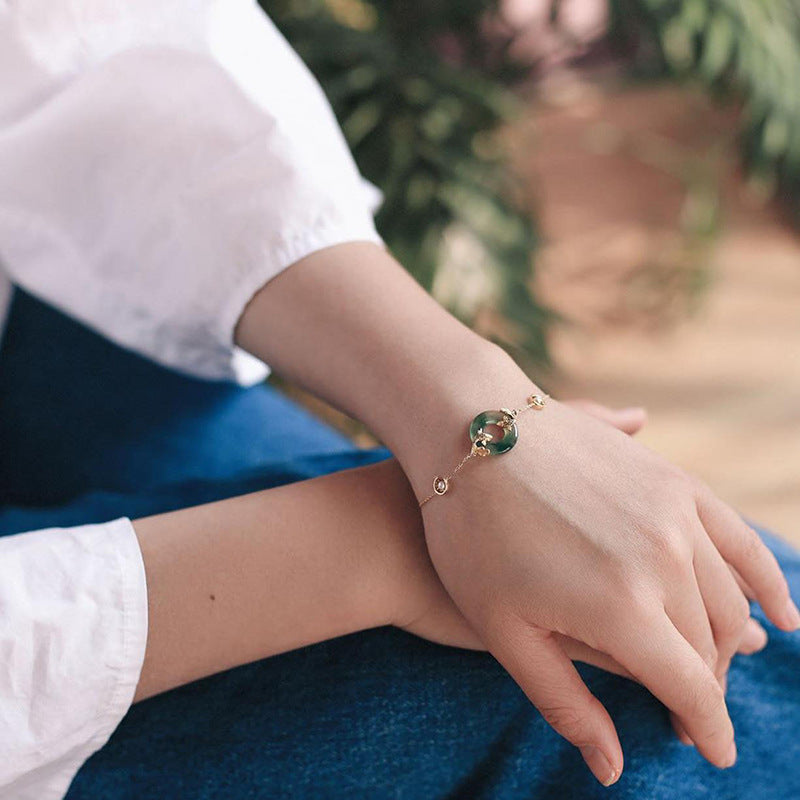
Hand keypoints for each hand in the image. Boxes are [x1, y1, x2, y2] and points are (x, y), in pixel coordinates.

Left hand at [417, 389, 797, 785]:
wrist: (469, 435)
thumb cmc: (471, 537)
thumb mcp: (503, 631)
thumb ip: (565, 702)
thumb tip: (613, 769)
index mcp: (622, 608)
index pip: (690, 688)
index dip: (707, 728)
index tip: (714, 754)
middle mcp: (662, 560)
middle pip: (709, 646)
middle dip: (703, 687)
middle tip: (684, 711)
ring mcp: (674, 513)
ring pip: (727, 599)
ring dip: (727, 642)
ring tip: (714, 665)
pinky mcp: (672, 479)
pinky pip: (737, 539)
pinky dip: (763, 579)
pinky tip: (778, 609)